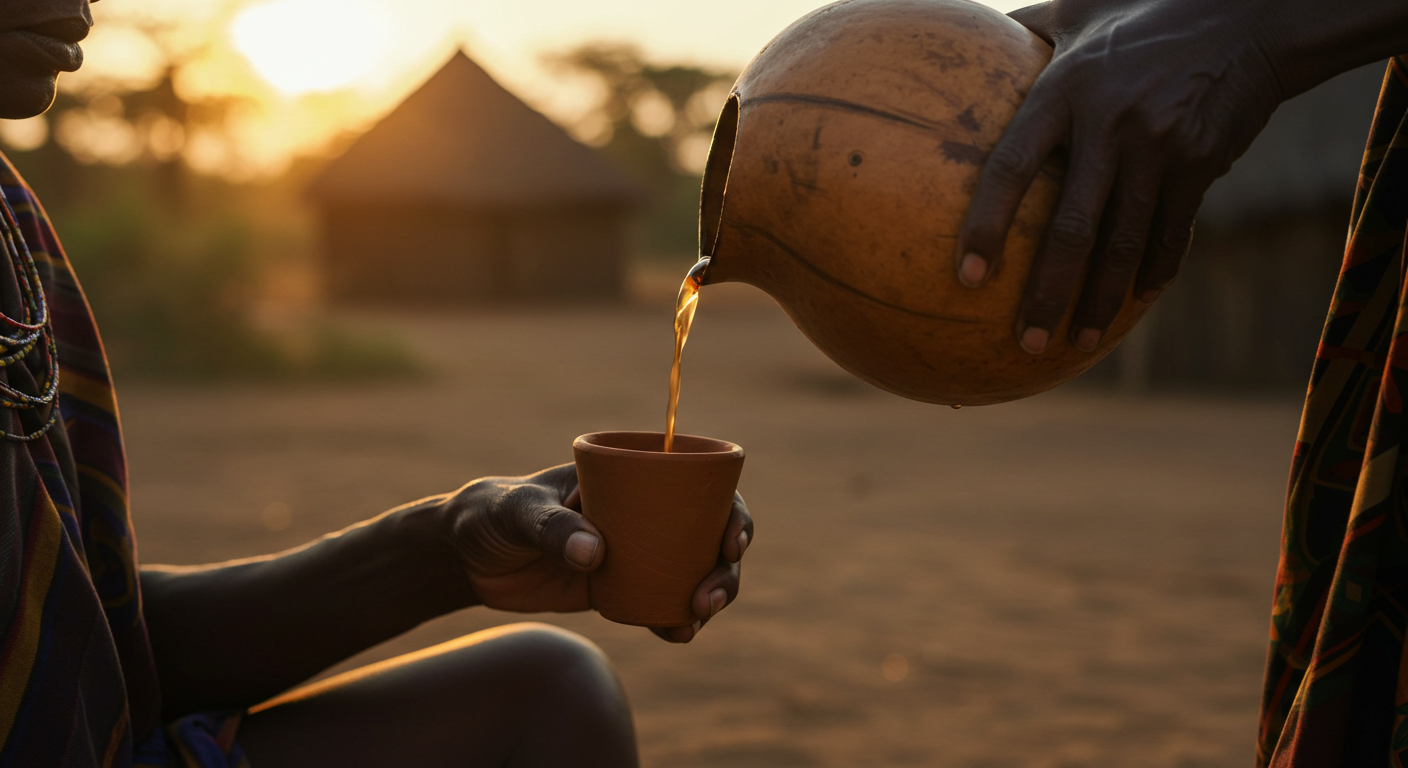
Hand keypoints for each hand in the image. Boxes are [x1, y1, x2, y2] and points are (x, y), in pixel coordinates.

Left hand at [439, 463, 753, 643]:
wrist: (465, 557)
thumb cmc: (491, 515)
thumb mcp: (517, 512)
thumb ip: (552, 526)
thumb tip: (597, 552)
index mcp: (630, 476)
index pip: (697, 485)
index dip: (730, 511)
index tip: (731, 542)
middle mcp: (642, 511)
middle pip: (708, 534)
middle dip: (724, 568)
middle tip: (709, 599)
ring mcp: (634, 550)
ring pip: (692, 571)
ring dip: (709, 596)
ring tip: (693, 620)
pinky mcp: (618, 586)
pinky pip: (660, 601)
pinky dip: (676, 619)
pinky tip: (678, 633)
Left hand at [955, 0, 1289, 353]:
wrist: (1249, 17)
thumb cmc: (1147, 15)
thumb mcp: (1082, 9)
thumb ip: (1028, 29)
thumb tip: (972, 40)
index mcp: (1063, 91)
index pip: (1011, 166)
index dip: (987, 224)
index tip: (966, 276)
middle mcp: (1107, 124)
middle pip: (1070, 228)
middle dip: (1045, 294)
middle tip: (1024, 342)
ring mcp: (1157, 147)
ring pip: (1123, 243)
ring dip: (1099, 301)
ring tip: (1076, 343)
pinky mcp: (1199, 163)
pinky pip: (1171, 232)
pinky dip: (1152, 272)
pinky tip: (1134, 303)